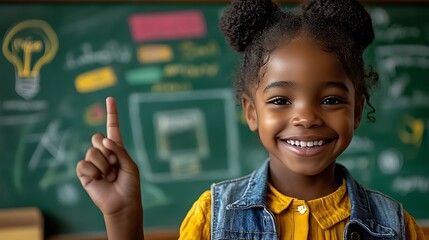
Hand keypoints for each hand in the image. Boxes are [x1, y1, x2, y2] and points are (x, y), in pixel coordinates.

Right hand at [76, 97, 141, 215]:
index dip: (112, 113)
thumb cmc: (130, 184)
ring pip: (92, 151)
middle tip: (114, 165)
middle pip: (98, 137)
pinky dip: (94, 172)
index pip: (113, 128)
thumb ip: (119, 150)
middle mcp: (104, 153)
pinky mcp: (84, 173)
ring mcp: (93, 162)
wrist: (123, 203)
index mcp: (117, 149)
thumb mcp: (130, 164)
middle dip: (107, 149)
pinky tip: (99, 180)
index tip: (110, 98)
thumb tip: (103, 139)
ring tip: (109, 176)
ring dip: (104, 164)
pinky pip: (84, 164)